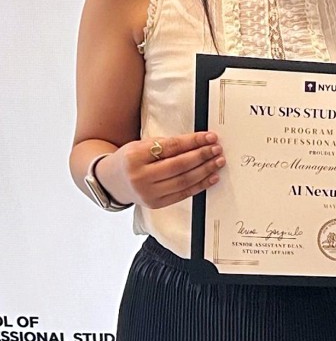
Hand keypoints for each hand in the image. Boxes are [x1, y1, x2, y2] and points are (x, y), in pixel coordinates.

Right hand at [99, 132, 223, 208]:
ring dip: (205, 170)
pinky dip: (200, 185)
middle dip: (202, 156)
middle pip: (179, 166)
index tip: (210, 136)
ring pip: (183, 181)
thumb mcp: (142, 144)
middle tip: (217, 149)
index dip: (193, 141)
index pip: (171, 147)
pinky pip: (183, 194)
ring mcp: (148, 193)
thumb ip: (168, 144)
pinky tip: (212, 177)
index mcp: (135, 157)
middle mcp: (140, 177)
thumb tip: (200, 141)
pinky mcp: (156, 204)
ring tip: (218, 161)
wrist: (112, 180)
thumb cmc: (131, 159)